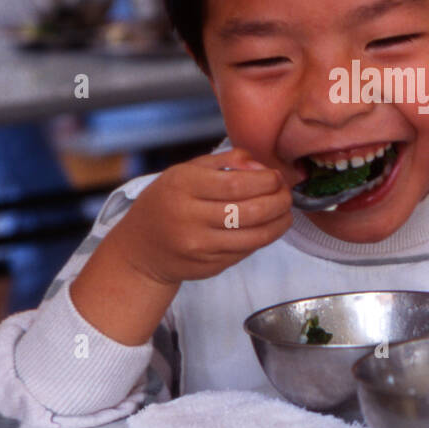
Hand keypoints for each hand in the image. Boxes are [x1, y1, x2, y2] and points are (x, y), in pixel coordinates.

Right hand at [110, 147, 292, 288]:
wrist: (141, 249)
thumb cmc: (167, 202)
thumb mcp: (185, 171)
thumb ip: (224, 161)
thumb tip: (260, 166)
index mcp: (183, 186)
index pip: (237, 184)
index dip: (266, 181)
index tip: (276, 177)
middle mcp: (189, 217)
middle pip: (250, 211)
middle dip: (279, 201)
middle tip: (287, 194)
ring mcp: (199, 246)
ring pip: (254, 237)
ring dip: (279, 223)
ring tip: (286, 212)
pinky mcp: (208, 266)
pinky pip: (246, 251)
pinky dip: (263, 238)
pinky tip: (267, 227)